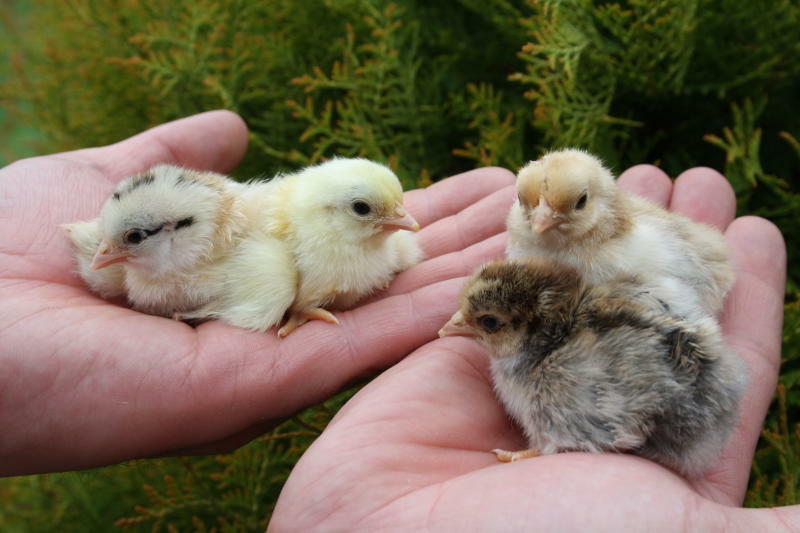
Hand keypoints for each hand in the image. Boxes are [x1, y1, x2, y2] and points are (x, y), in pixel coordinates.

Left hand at [0, 110, 515, 474]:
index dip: (403, 209)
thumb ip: (181, 156)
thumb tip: (234, 126)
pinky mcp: (258, 388)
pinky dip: (422, 316)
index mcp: (241, 270)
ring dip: (459, 274)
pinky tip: (483, 281)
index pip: (342, 238)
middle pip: (378, 278)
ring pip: (385, 316)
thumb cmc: (21, 242)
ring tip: (527, 235)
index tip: (465, 181)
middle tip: (523, 202)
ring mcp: (268, 359)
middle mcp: (267, 320)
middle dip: (453, 238)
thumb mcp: (120, 179)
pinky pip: (355, 348)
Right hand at [270, 166, 792, 530]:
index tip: (757, 229)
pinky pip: (516, 285)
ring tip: (636, 170)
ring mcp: (537, 377)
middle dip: (679, 244)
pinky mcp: (477, 352)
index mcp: (662, 456)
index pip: (725, 363)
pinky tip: (557, 199)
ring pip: (587, 288)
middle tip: (700, 179)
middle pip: (655, 310)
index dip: (747, 298)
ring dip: (612, 231)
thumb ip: (760, 523)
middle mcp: (602, 411)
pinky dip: (538, 242)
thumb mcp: (682, 531)